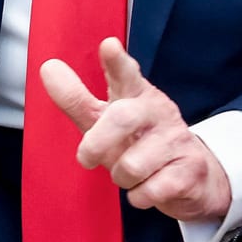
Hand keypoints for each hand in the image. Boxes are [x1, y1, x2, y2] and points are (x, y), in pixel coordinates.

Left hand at [39, 37, 231, 222]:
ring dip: (122, 177)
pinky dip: (140, 196)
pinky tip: (149, 187)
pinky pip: (150, 190)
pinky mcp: (190, 171)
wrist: (193, 178)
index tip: (108, 45)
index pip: (126, 73)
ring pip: (132, 165)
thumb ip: (77, 99)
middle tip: (86, 158)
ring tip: (131, 173)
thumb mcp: (105, 121)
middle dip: (97, 143)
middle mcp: (159, 111)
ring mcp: (177, 140)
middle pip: (121, 119)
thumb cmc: (139, 143)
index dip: (116, 61)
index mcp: (136, 95)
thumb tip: (47, 68)